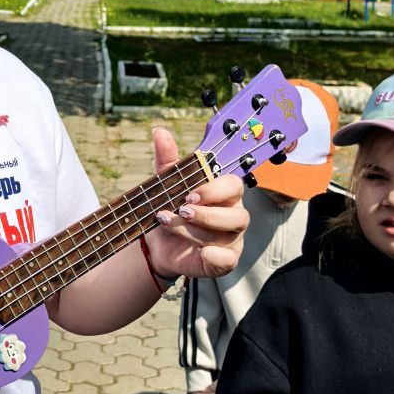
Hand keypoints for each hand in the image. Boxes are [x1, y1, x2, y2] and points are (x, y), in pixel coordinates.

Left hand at [145, 127, 248, 280]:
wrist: (157, 243)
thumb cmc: (169, 208)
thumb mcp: (165, 184)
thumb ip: (166, 159)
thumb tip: (160, 132)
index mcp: (224, 193)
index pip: (235, 186)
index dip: (215, 190)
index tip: (190, 194)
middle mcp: (233, 215)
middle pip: (237, 214)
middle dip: (208, 213)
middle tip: (182, 210)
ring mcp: (231, 239)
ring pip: (226, 236)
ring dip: (195, 231)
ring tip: (169, 223)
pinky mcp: (224, 261)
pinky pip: (229, 260)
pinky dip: (216, 257)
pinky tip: (201, 253)